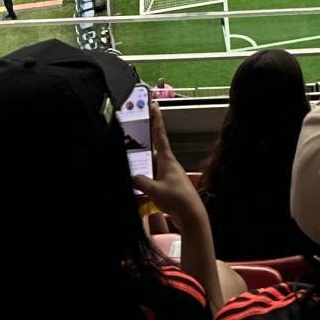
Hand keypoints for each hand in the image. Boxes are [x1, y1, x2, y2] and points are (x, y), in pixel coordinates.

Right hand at [131, 101, 205, 232]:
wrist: (191, 215)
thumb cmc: (177, 199)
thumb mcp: (155, 190)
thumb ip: (140, 182)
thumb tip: (130, 176)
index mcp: (167, 160)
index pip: (159, 135)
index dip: (156, 119)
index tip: (153, 105)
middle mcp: (168, 164)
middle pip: (152, 148)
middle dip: (143, 140)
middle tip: (133, 130)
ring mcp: (167, 175)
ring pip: (150, 165)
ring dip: (141, 162)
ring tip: (128, 158)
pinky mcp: (166, 186)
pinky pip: (151, 177)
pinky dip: (143, 178)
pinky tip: (135, 183)